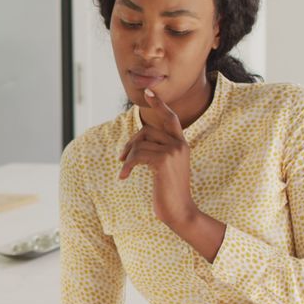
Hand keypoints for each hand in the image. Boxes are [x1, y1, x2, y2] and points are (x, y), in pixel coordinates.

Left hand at [119, 88, 198, 230]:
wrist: (180, 211)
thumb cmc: (169, 192)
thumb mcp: (165, 168)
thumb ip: (157, 152)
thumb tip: (137, 142)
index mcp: (181, 144)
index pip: (170, 118)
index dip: (159, 104)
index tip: (149, 92)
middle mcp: (180, 144)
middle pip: (148, 130)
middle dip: (131, 142)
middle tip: (122, 157)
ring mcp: (173, 151)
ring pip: (140, 143)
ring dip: (128, 157)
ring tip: (125, 170)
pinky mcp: (164, 160)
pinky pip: (138, 155)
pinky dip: (127, 166)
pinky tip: (124, 176)